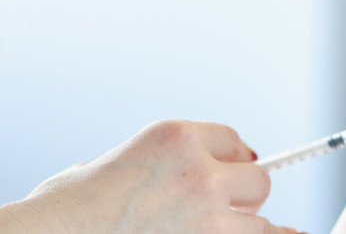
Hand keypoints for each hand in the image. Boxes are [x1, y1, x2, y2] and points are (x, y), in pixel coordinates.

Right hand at [7, 120, 297, 233]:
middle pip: (257, 176)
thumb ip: (145, 163)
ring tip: (236, 227)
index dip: (232, 160)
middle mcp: (200, 167)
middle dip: (244, 192)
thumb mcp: (110, 163)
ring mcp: (209, 208)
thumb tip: (154, 172)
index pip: (232, 141)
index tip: (236, 169)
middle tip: (228, 205)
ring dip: (250, 223)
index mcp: (175, 136)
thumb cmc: (68, 209)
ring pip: (260, 213)